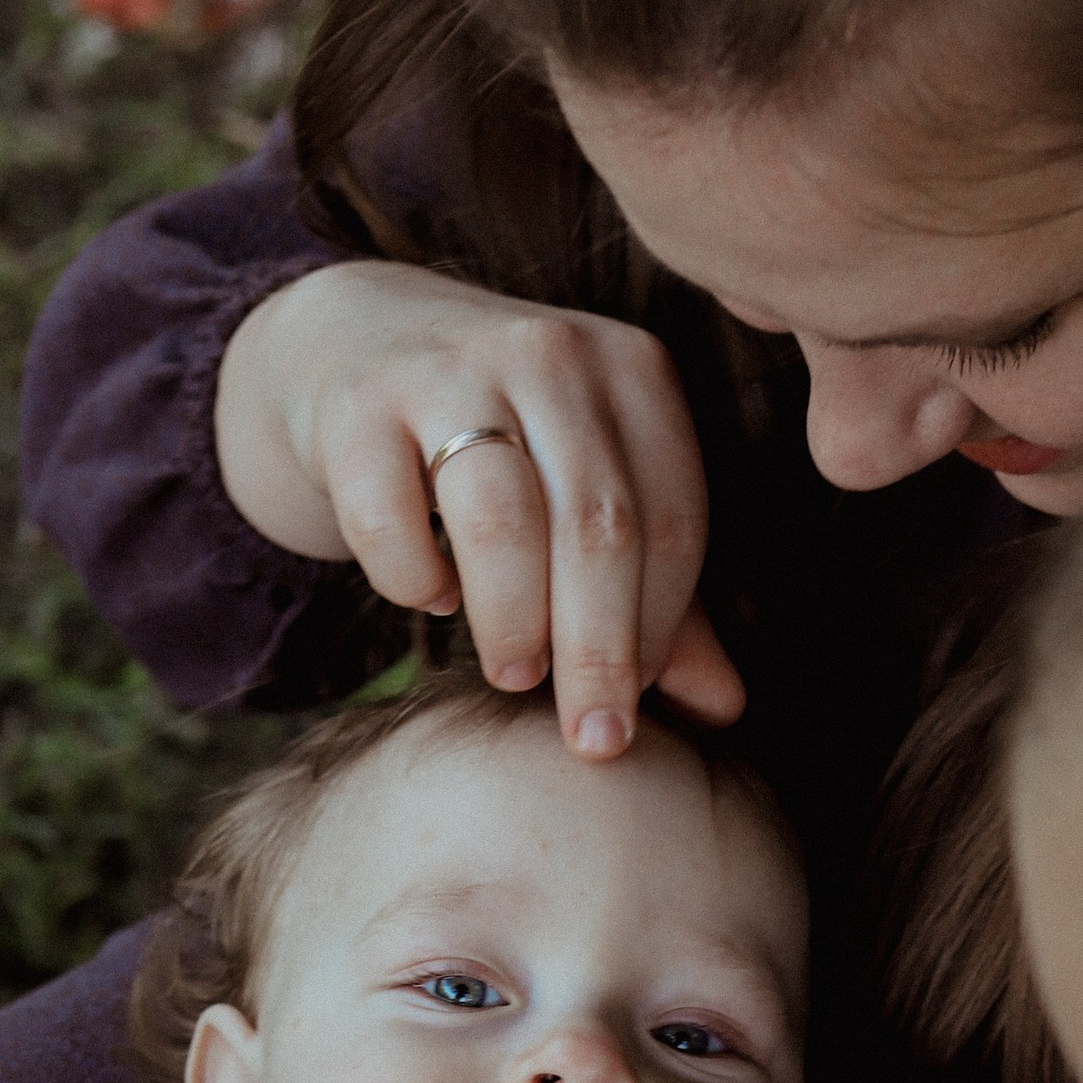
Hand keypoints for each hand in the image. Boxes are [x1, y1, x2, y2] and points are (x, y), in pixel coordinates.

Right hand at [213, 260, 743, 755]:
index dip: (659, 631)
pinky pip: (390, 520)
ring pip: (501, 522)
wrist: (364, 344)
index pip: (673, 522)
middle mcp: (552, 353)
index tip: (635, 706)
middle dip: (598, 651)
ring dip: (513, 622)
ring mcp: (451, 368)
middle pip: (598, 527)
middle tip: (590, 738)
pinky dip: (415, 580)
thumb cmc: (510, 447)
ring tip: (514, 674)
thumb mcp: (593, 499)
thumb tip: (724, 709)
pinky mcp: (358, 403)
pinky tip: (432, 596)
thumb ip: (662, 598)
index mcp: (634, 371)